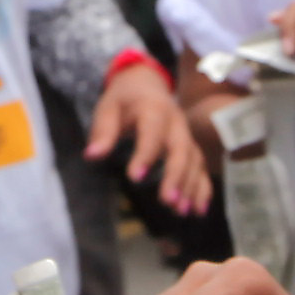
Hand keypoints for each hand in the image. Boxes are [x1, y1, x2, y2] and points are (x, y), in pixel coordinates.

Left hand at [84, 61, 214, 215]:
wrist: (146, 83)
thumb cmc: (124, 99)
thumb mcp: (108, 107)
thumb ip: (103, 131)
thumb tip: (92, 156)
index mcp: (153, 108)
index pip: (152, 131)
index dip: (146, 154)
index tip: (135, 177)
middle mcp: (175, 122)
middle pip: (180, 149)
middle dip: (175, 176)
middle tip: (167, 201)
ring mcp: (186, 135)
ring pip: (193, 160)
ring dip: (190, 186)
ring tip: (182, 211)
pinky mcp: (190, 146)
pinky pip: (201, 166)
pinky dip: (202, 187)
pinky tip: (199, 208)